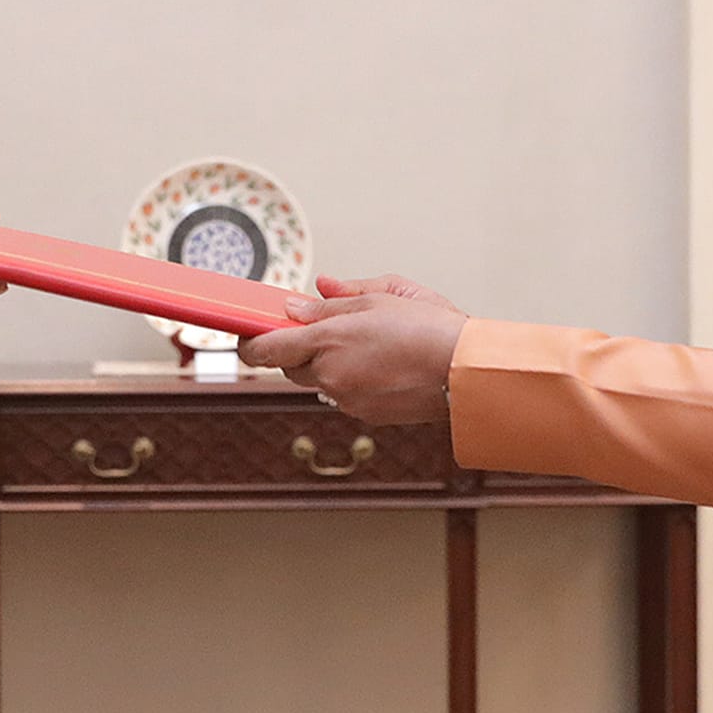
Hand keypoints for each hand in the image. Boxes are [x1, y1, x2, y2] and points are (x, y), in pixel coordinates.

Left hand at [240, 274, 465, 423]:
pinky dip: (350, 379)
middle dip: (296, 348)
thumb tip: (300, 301)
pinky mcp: (365, 415)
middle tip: (319, 328)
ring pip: (318, 381)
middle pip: (289, 366)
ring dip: (326, 364)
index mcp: (326, 342)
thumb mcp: (379, 297)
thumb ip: (333, 300)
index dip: (249, 342)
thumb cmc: (430, 328)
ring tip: (361, 344)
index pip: (263, 349)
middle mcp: (330, 375)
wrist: (465, 371)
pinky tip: (379, 364)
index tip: (246, 334)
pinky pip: (343, 395)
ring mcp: (346, 399)